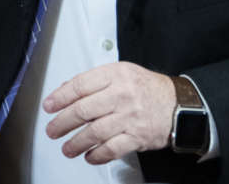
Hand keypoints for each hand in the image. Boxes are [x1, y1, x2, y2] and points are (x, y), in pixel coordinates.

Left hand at [42, 62, 175, 163]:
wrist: (179, 104)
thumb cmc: (146, 88)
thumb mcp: (120, 73)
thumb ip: (93, 81)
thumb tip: (65, 89)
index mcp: (115, 75)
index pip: (80, 85)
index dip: (60, 97)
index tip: (49, 106)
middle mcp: (121, 95)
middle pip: (84, 110)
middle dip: (63, 123)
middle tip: (52, 130)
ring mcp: (130, 117)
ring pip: (95, 132)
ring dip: (76, 143)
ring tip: (67, 148)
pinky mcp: (138, 137)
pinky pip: (112, 148)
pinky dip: (97, 155)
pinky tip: (89, 156)